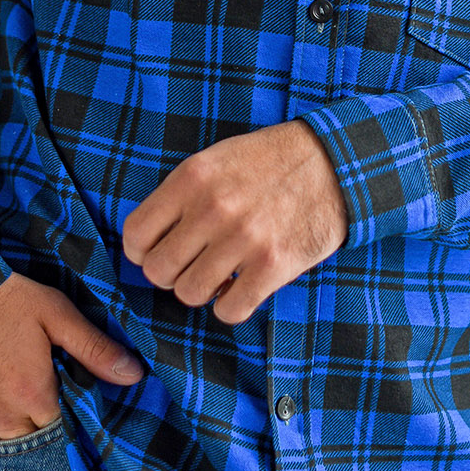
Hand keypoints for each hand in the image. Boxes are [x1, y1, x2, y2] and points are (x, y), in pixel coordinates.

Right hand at [0, 272, 142, 439]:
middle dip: (41, 416)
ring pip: (4, 439)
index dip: (68, 409)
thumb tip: (133, 375)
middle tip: (37, 381)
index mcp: (33, 396)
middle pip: (35, 437)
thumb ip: (94, 349)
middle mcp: (2, 418)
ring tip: (11, 383)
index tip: (65, 388)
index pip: (65, 427)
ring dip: (12, 421)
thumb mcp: (54, 313)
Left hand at [121, 119, 348, 324]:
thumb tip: (148, 242)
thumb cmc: (268, 163)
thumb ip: (180, 196)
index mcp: (192, 178)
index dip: (142, 251)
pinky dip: (230, 306)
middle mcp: (213, 208)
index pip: (136, 235)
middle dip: (170, 274)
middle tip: (192, 265)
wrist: (333, 162)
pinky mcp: (274, 265)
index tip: (160, 250)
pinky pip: (229, 310)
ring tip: (220, 274)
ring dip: (202, 290)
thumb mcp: (216, 160)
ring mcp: (244, 238)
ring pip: (189, 294)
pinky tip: (242, 287)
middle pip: (158, 271)